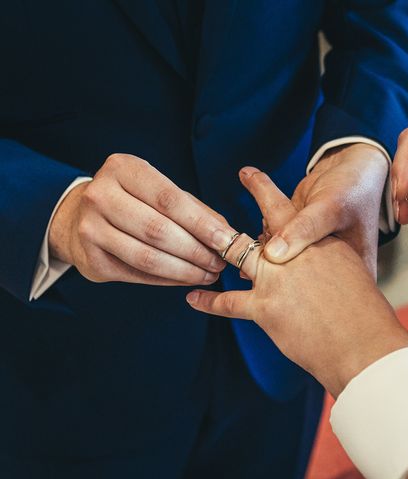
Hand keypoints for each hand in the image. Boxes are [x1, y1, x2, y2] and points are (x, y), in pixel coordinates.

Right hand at [49, 154, 235, 284]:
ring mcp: (90, 228)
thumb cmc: (134, 202)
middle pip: (158, 230)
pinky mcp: (90, 258)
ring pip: (148, 256)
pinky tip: (187, 279)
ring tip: (208, 274)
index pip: (170, 199)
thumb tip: (228, 234)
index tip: (227, 240)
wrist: (78, 218)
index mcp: (122, 169)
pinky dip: (168, 279)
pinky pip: (137, 273)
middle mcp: (100, 195)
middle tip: (220, 263)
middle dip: (196, 250)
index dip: (202, 223)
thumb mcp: (160, 192)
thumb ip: (194, 210)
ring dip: (185, 270)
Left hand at [186, 167, 407, 397]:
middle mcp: (299, 252)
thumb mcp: (354, 277)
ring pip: (239, 253)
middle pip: (264, 225)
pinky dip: (210, 301)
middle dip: (242, 215)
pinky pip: (229, 301)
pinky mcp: (265, 307)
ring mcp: (279, 278)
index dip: (265, 192)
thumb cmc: (367, 315)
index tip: (249, 175)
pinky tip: (194, 299)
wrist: (367, 345)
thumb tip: (300, 264)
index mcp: (324, 242)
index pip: (289, 211)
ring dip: (223, 248)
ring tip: (203, 241)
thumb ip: (327, 264)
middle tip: (228, 207)